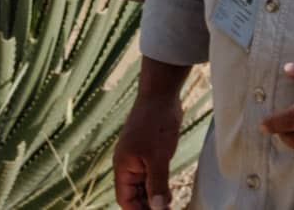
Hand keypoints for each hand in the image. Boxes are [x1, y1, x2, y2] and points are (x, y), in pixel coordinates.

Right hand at [114, 61, 189, 209]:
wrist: (161, 95)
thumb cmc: (156, 123)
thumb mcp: (158, 157)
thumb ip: (158, 184)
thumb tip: (159, 208)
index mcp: (123, 167)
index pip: (125, 199)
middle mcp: (128, 165)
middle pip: (134, 195)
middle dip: (147, 206)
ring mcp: (138, 158)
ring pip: (144, 186)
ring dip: (154, 197)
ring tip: (169, 206)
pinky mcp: (150, 152)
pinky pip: (152, 175)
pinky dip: (159, 185)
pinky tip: (170, 192)